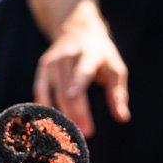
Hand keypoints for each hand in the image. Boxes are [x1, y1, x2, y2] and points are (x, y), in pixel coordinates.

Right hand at [34, 5, 129, 136]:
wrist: (77, 30)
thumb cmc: (100, 55)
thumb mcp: (114, 68)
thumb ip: (117, 93)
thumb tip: (122, 118)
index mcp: (90, 53)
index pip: (83, 68)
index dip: (77, 81)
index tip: (72, 94)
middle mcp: (69, 56)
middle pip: (69, 89)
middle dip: (77, 112)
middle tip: (86, 133)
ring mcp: (53, 61)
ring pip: (54, 93)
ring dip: (62, 115)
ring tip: (71, 133)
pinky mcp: (43, 67)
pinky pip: (40, 91)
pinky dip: (44, 107)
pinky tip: (50, 123)